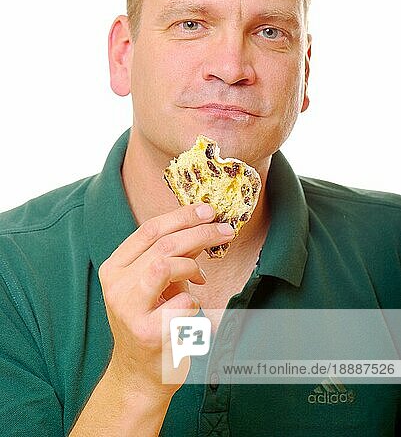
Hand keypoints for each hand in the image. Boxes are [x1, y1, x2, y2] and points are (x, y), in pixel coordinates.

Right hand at [98, 203, 234, 397]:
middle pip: (163, 244)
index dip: (182, 215)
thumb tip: (202, 224)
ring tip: (200, 278)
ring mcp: (129, 309)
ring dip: (193, 266)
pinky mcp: (148, 332)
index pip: (149, 230)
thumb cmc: (150, 323)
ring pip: (166, 264)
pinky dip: (195, 301)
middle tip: (225, 230)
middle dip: (200, 232)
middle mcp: (116, 286)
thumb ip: (170, 256)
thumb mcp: (153, 284)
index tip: (208, 210)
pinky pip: (184, 302)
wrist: (139, 376)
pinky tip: (191, 310)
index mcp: (115, 268)